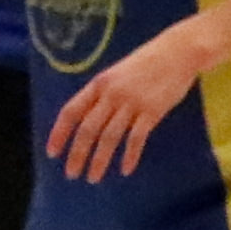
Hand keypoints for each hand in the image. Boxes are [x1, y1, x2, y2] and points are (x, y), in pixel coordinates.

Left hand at [49, 23, 227, 179]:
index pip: (71, 112)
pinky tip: (125, 170)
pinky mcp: (153, 111)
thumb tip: (85, 119)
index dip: (59, 133)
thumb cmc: (146, 64)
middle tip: (71, 174)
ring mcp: (132, 103)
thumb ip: (101, 95)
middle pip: (88, 129)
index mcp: (97, 84)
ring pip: (109, 137)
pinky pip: (137, 138)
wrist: (178, 52)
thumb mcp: (116, 75)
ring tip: (93, 177)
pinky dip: (130, 155)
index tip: (52, 153)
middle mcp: (111, 94)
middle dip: (77, 154)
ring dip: (99, 160)